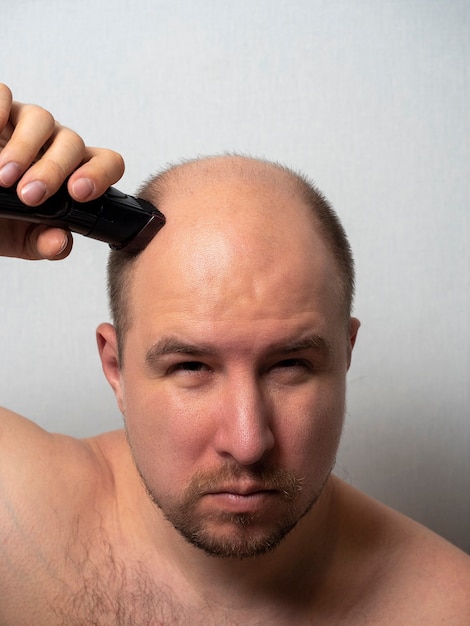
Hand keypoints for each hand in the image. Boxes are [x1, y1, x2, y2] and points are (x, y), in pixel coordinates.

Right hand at [0, 84, 123, 258]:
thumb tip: (59, 242)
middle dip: (53, 170)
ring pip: (42, 119)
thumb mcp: (21, 238)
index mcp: (72, 173)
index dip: (99, 174)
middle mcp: (53, 145)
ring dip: (25, 149)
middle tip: (30, 195)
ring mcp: (25, 124)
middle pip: (72, 143)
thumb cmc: (1, 218)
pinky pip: (5, 95)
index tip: (78, 193)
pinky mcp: (0, 110)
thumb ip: (45, 243)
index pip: (105, 163)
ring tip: (4, 177)